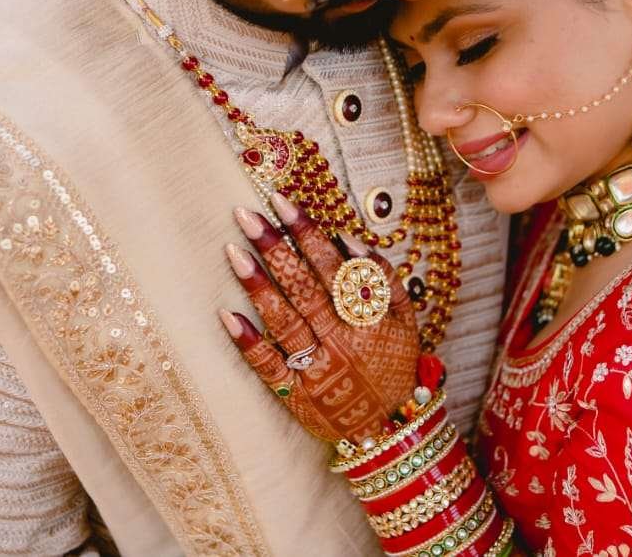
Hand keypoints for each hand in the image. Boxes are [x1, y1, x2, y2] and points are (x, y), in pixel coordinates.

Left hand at [220, 194, 419, 444]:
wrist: (391, 429)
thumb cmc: (394, 362)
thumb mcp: (405, 318)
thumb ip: (382, 277)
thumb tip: (346, 239)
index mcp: (369, 319)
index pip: (332, 266)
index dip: (307, 232)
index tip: (282, 203)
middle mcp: (342, 341)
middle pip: (303, 287)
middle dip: (274, 247)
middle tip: (245, 214)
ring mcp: (317, 369)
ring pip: (284, 320)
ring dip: (257, 284)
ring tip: (232, 250)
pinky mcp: (295, 395)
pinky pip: (268, 366)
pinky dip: (247, 341)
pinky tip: (226, 314)